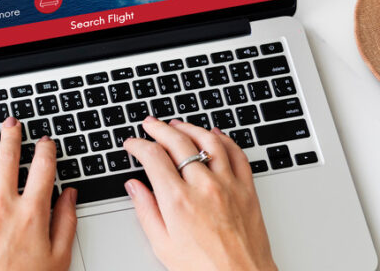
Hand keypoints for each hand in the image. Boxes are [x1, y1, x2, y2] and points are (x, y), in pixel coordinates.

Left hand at [0, 117, 77, 270]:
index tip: (46, 142)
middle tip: (13, 124)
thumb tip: (70, 195)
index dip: (46, 150)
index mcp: (31, 212)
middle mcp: (2, 205)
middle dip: (12, 136)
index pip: (42, 168)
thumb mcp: (59, 257)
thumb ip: (66, 221)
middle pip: (7, 158)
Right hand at [124, 117, 276, 270]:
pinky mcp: (247, 190)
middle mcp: (203, 186)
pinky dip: (224, 139)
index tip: (133, 144)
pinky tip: (215, 134)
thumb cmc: (204, 268)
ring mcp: (227, 185)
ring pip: (208, 140)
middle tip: (150, 125)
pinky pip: (237, 154)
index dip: (138, 144)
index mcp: (177, 200)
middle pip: (178, 141)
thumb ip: (145, 210)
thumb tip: (134, 187)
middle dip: (159, 129)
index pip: (153, 156)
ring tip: (178, 124)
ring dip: (189, 127)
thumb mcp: (162, 244)